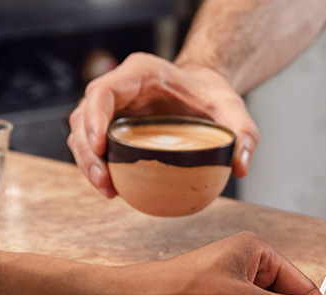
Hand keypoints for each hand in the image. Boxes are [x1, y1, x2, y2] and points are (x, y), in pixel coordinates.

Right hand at [66, 52, 259, 197]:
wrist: (202, 93)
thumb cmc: (212, 96)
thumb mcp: (233, 109)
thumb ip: (243, 133)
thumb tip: (240, 166)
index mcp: (141, 73)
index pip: (103, 91)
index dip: (94, 118)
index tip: (99, 147)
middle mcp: (120, 87)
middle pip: (84, 115)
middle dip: (86, 151)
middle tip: (103, 182)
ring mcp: (112, 107)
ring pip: (82, 132)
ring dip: (87, 163)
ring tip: (107, 190)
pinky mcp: (110, 126)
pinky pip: (93, 145)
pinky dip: (97, 167)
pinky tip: (113, 190)